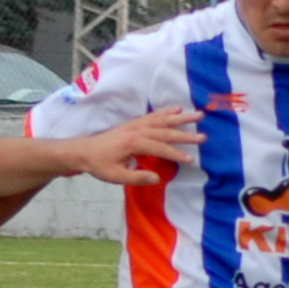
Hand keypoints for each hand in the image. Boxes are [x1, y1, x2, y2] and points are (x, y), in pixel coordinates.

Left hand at [73, 107, 203, 185]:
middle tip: (203, 137)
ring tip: (199, 115)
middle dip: (186, 134)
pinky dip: (167, 112)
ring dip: (182, 118)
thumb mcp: (115, 176)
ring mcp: (136, 125)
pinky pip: (154, 116)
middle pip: (166, 132)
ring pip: (163, 120)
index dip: (176, 154)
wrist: (85, 151)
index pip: (160, 148)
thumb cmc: (100, 165)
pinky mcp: (135, 123)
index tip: (190, 159)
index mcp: (134, 143)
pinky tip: (178, 109)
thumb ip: (136, 177)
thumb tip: (156, 178)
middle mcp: (137, 130)